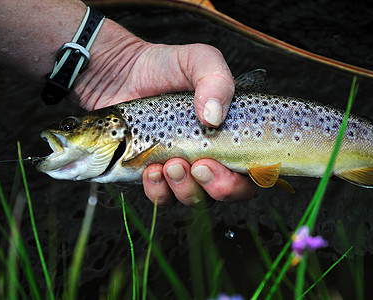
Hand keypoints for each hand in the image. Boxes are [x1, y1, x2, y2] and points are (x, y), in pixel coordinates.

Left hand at [74, 22, 256, 205]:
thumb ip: (216, 79)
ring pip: (194, 197)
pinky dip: (158, 190)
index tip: (218, 161)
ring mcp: (180, 168)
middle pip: (226, 191)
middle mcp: (209, 156)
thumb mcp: (197, 60)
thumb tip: (215, 117)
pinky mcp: (153, 174)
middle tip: (198, 166)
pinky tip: (150, 171)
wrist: (120, 74)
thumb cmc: (163, 67)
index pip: (252, 171)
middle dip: (216, 187)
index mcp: (228, 134)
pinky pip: (162, 196)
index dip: (242, 178)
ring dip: (185, 189)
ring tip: (171, 165)